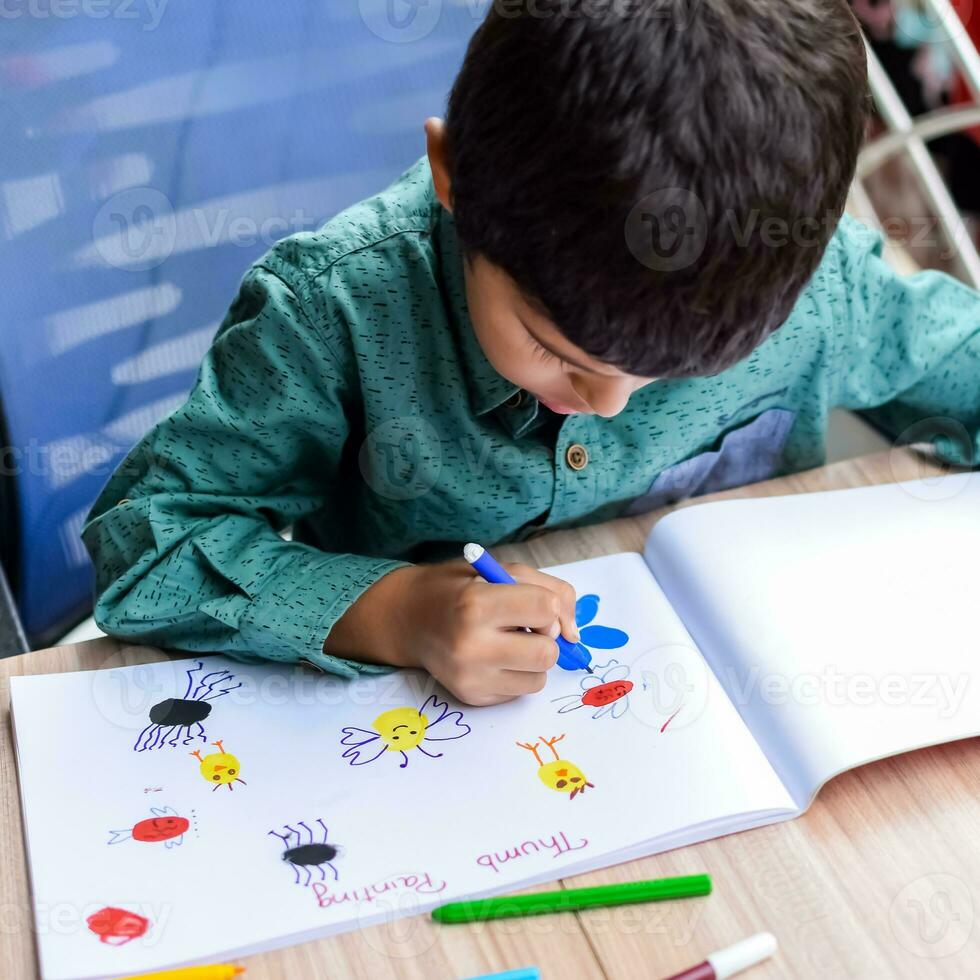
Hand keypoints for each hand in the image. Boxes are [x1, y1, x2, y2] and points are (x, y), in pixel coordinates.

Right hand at [325, 560, 579, 705]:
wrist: (407, 618)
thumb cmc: (459, 588)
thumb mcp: (500, 570)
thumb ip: (549, 590)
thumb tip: (574, 635)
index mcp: (477, 604)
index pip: (545, 610)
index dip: (548, 607)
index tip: (533, 605)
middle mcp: (470, 645)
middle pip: (547, 653)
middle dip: (545, 638)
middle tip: (524, 627)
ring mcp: (470, 677)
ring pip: (539, 679)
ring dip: (532, 660)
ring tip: (507, 642)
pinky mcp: (472, 697)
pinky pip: (519, 692)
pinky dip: (516, 674)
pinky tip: (493, 658)